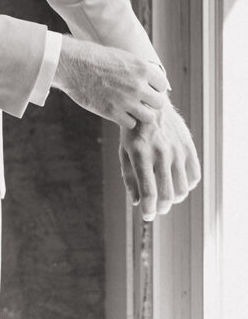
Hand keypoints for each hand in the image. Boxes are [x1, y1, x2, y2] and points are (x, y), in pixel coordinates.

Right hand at [51, 36, 168, 127]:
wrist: (72, 64)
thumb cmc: (95, 57)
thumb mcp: (122, 56)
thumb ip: (139, 70)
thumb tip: (152, 80)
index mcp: (141, 68)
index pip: (162, 86)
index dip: (154, 88)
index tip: (146, 88)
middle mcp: (137, 85)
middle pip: (159, 103)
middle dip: (150, 102)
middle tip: (139, 100)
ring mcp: (126, 101)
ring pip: (148, 117)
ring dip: (140, 114)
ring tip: (130, 108)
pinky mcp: (113, 112)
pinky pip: (131, 124)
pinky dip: (126, 120)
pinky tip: (118, 112)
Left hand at [119, 99, 200, 219]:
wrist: (149, 103)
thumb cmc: (132, 129)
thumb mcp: (124, 150)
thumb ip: (129, 177)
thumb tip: (138, 203)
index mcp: (140, 153)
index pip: (149, 192)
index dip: (149, 210)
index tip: (147, 216)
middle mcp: (160, 152)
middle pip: (167, 194)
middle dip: (162, 208)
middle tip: (157, 209)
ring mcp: (176, 149)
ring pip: (183, 188)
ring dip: (175, 198)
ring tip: (167, 195)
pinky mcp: (188, 146)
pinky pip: (194, 176)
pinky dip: (188, 185)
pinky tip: (177, 182)